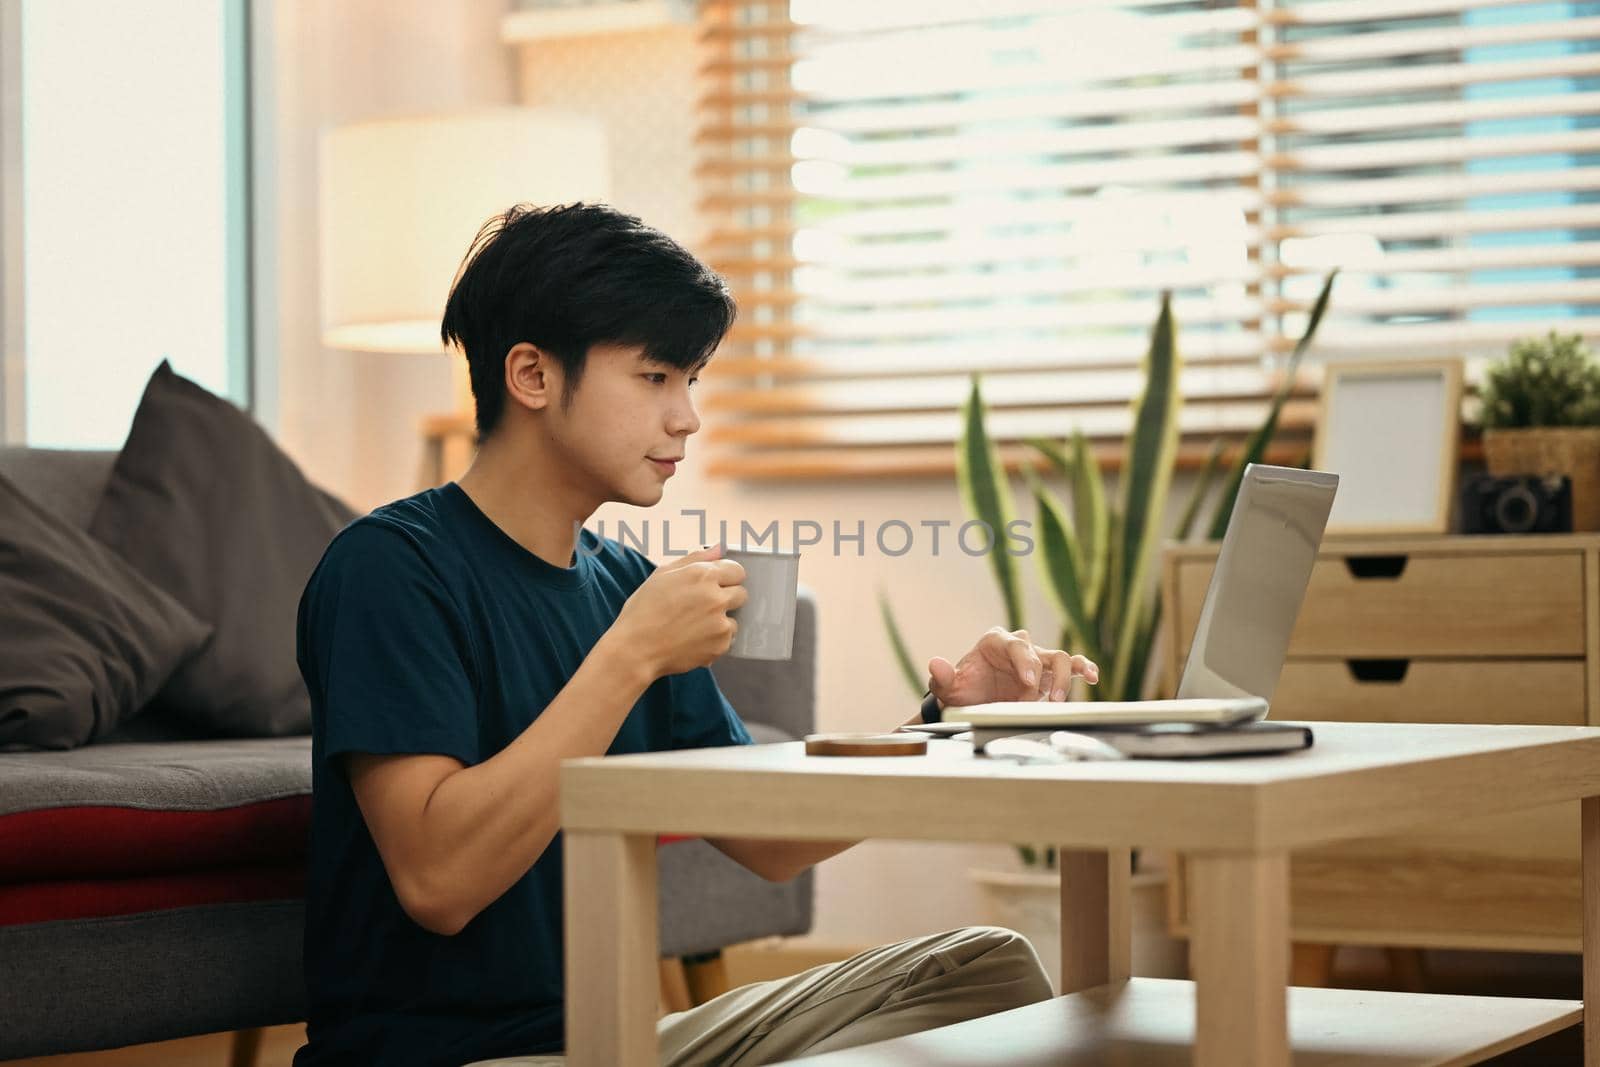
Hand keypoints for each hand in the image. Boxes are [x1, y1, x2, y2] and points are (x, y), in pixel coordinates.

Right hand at [610, 545, 747, 677]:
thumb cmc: (643, 610)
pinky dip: (715, 640)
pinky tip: (693, 640)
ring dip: (720, 621)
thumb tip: (719, 548)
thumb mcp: (662, 575)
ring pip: (734, 618)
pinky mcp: (720, 645)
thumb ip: (695, 558)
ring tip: (694, 626)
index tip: (715, 585)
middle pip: (741, 593)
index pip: (737, 570)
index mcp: (702, 575)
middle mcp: (716, 597)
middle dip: (726, 598)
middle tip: (702, 607)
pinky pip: (727, 639)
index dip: (726, 578)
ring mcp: (720, 623)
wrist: (635, 650)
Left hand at [927, 627, 1098, 706]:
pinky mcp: (1048, 675)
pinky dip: (1085, 669)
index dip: (1025, 662)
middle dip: (1045, 676)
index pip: (1016, 645)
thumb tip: (936, 663)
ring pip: (1061, 658)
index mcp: (995, 641)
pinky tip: (1093, 677)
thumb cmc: (961, 691)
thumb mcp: (946, 688)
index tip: (1029, 684)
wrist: (970, 704)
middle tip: (1044, 700)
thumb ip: (942, 677)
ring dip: (1067, 677)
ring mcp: (1037, 660)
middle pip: (1041, 652)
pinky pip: (1072, 667)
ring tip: (1062, 699)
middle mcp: (1019, 646)